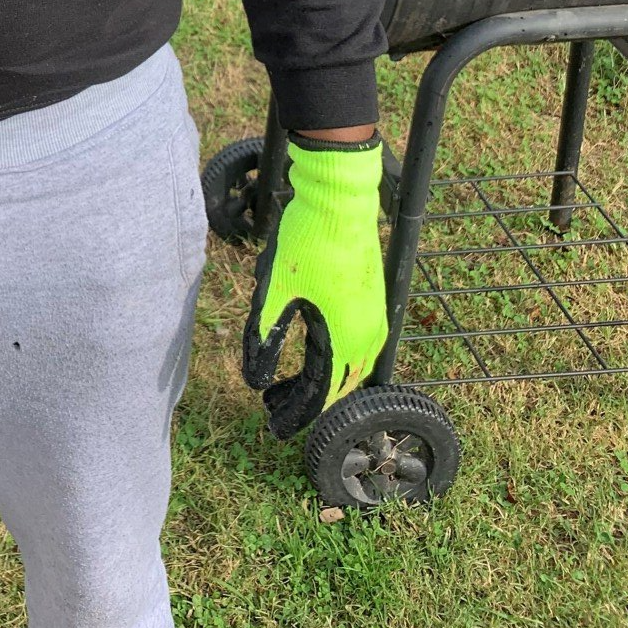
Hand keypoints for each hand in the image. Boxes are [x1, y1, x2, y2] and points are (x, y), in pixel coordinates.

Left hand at [241, 133, 386, 438]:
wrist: (339, 200)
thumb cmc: (306, 241)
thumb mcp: (274, 291)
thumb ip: (264, 337)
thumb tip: (253, 380)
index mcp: (343, 337)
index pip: (320, 395)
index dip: (295, 414)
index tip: (274, 427)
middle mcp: (368, 335)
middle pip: (336, 387)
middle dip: (304, 403)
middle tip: (273, 410)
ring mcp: (374, 319)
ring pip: (349, 370)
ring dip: (319, 383)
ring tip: (284, 388)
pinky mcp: (372, 304)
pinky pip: (357, 349)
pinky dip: (332, 362)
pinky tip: (310, 358)